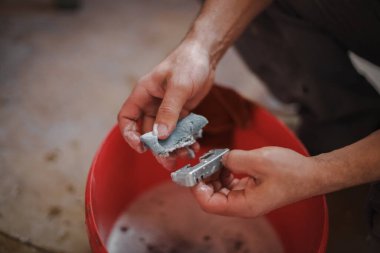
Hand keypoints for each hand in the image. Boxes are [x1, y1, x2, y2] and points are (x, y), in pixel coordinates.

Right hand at [118, 41, 214, 167]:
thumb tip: (161, 136)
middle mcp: (152, 103)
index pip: (127, 117)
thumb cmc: (188, 63)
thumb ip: (169, 111)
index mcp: (143, 94)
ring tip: (183, 155)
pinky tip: (194, 145)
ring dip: (172, 146)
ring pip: (164, 133)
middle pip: (148, 131)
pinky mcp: (180, 112)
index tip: (142, 148)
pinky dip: (184, 139)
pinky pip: (179, 130)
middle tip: (168, 161)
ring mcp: (166, 109)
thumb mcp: (178, 87)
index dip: (130, 135)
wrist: (205, 55)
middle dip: (157, 147)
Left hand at [191, 147, 320, 216]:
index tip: (193, 171)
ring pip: (219, 190)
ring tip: (215, 159)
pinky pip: (229, 184)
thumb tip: (220, 159)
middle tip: (203, 162)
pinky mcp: (250, 190)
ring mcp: (246, 198)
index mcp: (244, 205)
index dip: (197, 189)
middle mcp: (243, 205)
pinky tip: (226, 161)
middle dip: (204, 179)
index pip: (209, 204)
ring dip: (214, 175)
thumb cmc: (291, 171)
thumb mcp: (259, 161)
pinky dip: (224, 173)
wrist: (311, 174)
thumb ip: (234, 160)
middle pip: (212, 197)